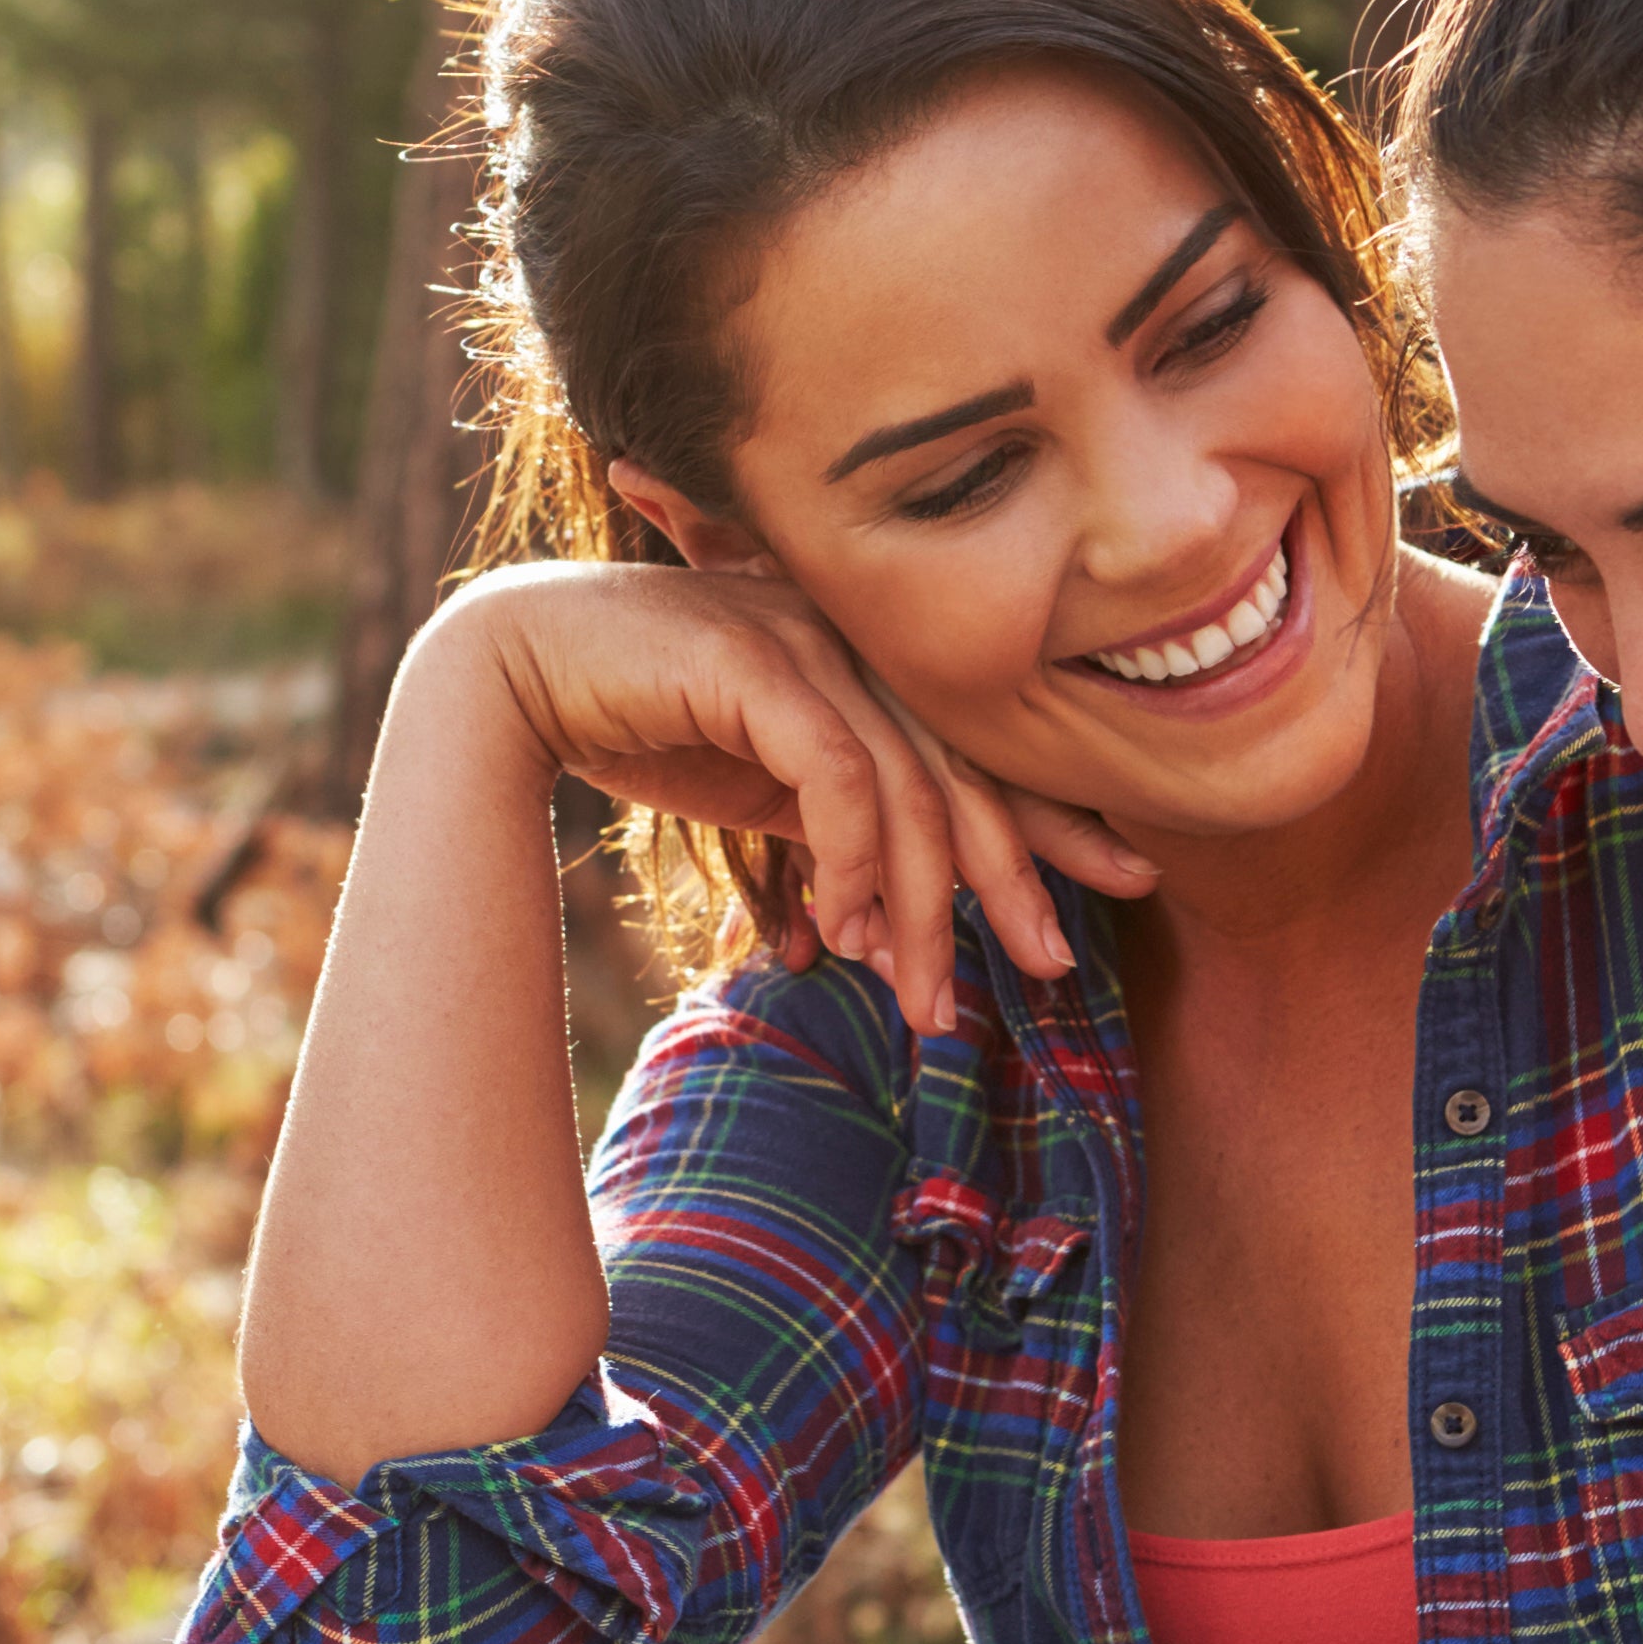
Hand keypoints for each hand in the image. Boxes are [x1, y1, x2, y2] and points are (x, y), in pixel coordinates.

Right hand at [440, 563, 1158, 1036]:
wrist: (518, 667)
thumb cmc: (640, 721)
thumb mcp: (762, 783)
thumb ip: (834, 819)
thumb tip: (888, 913)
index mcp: (868, 666)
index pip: (982, 748)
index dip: (1056, 820)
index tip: (1124, 889)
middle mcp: (854, 642)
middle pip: (965, 769)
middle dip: (1015, 878)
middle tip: (1053, 966)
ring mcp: (808, 641)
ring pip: (908, 786)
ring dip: (918, 908)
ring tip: (921, 1002)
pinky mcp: (755, 659)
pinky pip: (837, 771)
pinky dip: (851, 859)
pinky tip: (843, 932)